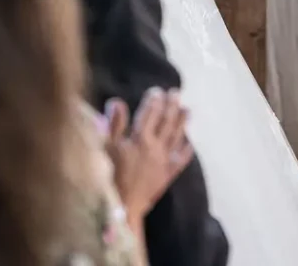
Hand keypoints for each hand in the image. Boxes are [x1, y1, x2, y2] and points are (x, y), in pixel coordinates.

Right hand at [104, 88, 193, 218]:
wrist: (123, 207)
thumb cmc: (111, 176)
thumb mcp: (107, 148)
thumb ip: (114, 125)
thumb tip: (118, 101)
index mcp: (141, 138)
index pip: (150, 113)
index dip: (154, 100)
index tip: (157, 90)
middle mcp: (156, 146)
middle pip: (167, 121)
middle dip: (172, 105)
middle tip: (176, 93)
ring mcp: (164, 160)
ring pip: (177, 137)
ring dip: (183, 122)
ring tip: (188, 109)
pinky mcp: (168, 175)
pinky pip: (181, 160)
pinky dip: (187, 150)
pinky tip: (191, 143)